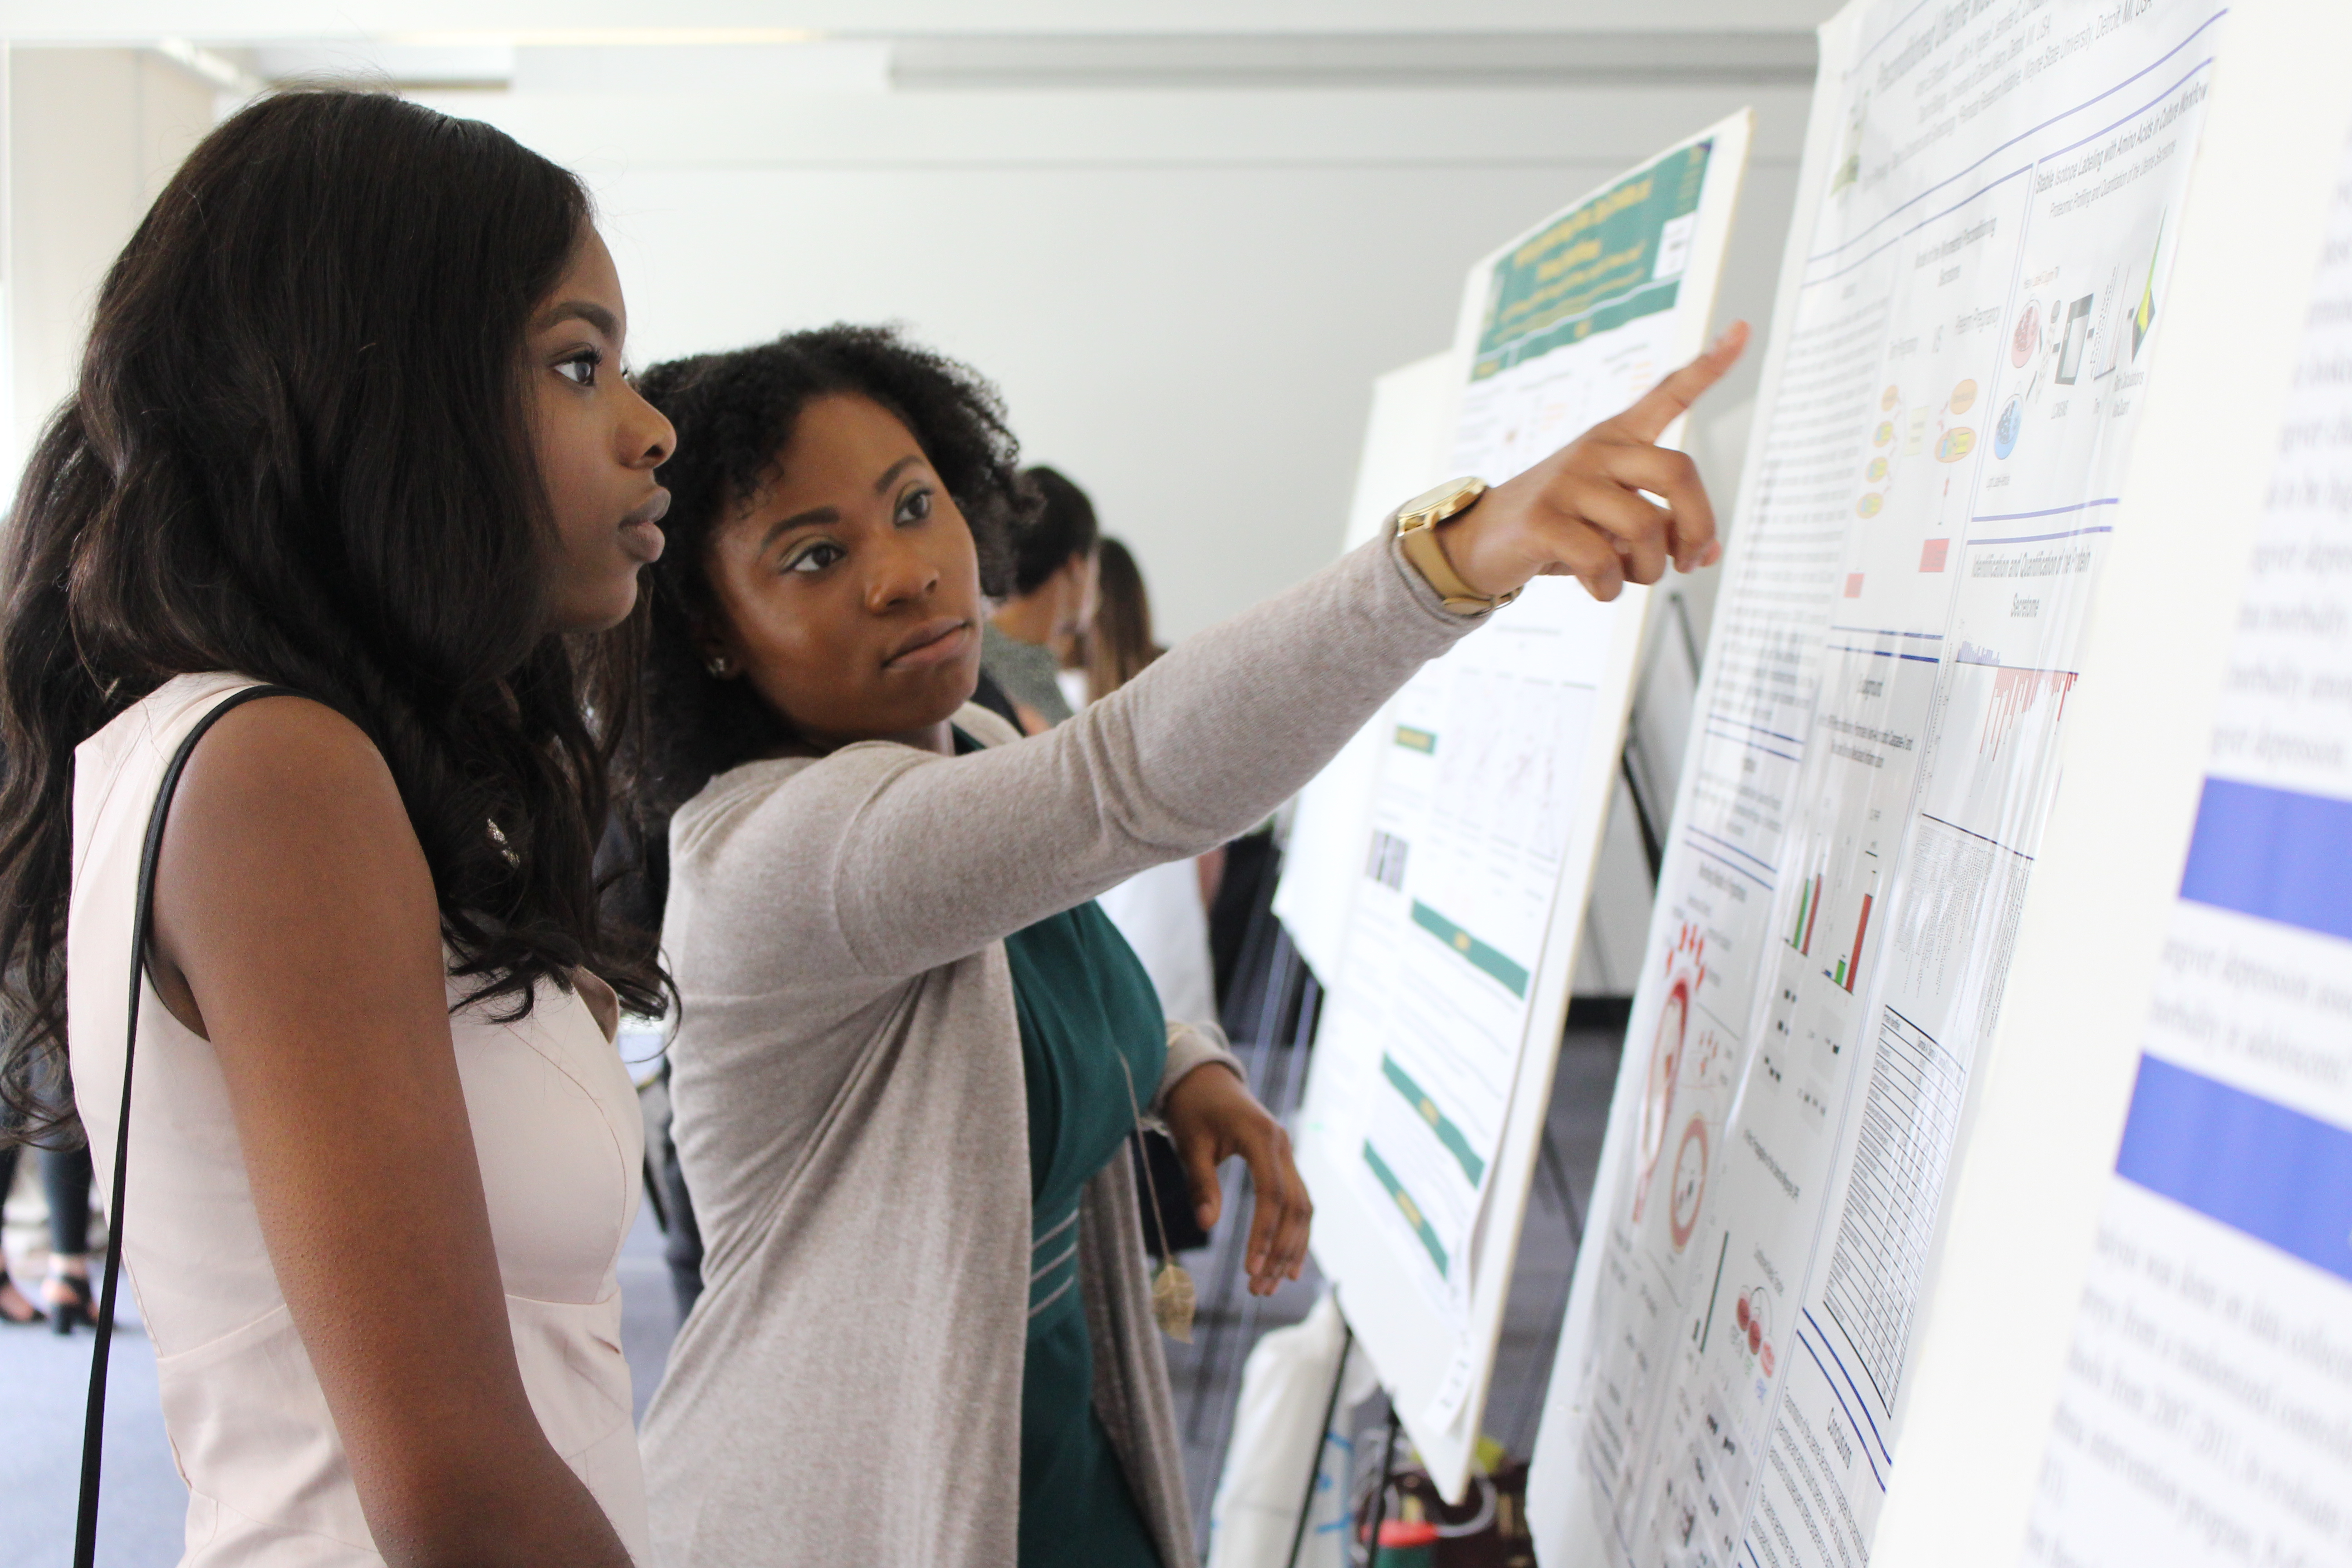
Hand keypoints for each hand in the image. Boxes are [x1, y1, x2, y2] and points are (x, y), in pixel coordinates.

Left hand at [1161, 1063, 1311, 1295]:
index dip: (1264, 1233)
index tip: (1251, 1269)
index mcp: (1261, 1136)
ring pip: (1302, 1208)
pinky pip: (1297, 1201)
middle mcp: (1283, 1146)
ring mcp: (1287, 1154)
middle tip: (1259, 1288)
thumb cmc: (1192, 1108)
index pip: (1272, 1194)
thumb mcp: (1190, 1143)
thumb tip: (1205, 1225)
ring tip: (1272, 1286)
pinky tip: (1287, 1264)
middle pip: (1294, 1207)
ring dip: (1289, 1248)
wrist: (1204, 1077)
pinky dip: (1293, 1233)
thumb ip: (1201, 1183)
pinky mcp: (1283, 1162)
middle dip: (1280, 1251)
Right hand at [1437, 321, 1749, 603]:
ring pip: (1645, 527)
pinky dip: (1611, 587)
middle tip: (1690, 560)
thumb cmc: (1559, 529)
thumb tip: (1709, 553)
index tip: (1743, 329)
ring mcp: (1567, 482)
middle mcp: (1596, 451)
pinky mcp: (1543, 519)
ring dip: (1650, 569)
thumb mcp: (1614, 524)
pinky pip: (1602, 560)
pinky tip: (1599, 588)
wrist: (1479, 544)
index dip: (1709, 365)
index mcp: (1617, 440)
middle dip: (1698, 525)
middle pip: (1677, 472)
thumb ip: (1664, 530)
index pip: (1668, 393)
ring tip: (1630, 577)